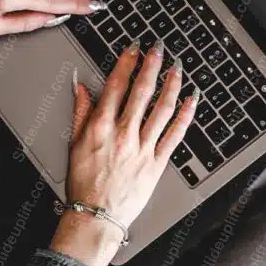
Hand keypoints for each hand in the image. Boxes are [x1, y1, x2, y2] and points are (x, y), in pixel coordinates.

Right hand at [51, 40, 197, 265]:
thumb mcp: (74, 144)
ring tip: (177, 68)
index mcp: (100, 127)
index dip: (127, 63)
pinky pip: (175, 134)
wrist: (96, 216)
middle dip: (151, 66)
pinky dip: (185, 115)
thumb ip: (80, 113)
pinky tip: (191, 100)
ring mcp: (143, 148)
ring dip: (172, 85)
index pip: (116, 86)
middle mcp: (123, 134)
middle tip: (159, 49)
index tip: (134, 49)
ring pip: (162, 109)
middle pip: (141, 92)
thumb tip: (80, 87)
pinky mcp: (157, 163)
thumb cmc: (83, 184)